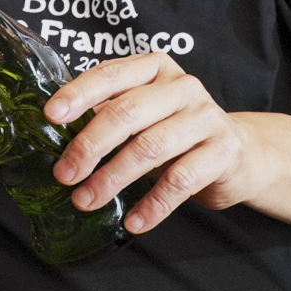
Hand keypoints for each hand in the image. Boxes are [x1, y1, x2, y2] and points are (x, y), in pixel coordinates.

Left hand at [45, 53, 270, 234]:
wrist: (239, 152)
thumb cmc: (176, 131)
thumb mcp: (144, 115)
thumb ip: (107, 114)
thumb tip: (55, 134)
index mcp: (155, 68)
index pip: (110, 74)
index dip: (78, 94)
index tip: (51, 116)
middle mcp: (182, 86)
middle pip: (127, 113)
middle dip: (89, 145)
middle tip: (64, 174)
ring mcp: (206, 117)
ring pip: (150, 147)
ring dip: (113, 178)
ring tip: (86, 200)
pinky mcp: (223, 151)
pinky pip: (181, 181)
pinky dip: (153, 205)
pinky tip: (133, 221)